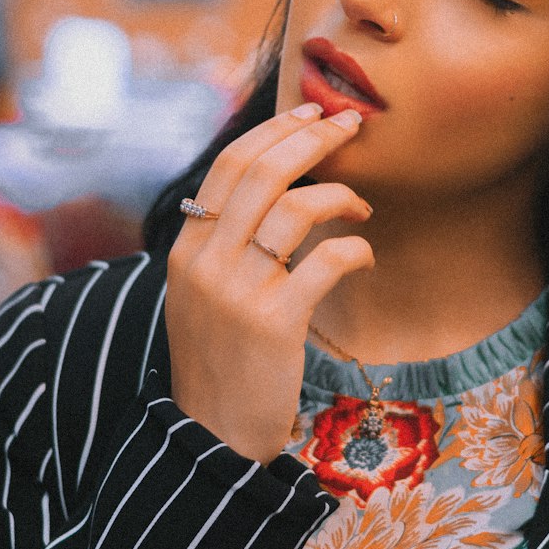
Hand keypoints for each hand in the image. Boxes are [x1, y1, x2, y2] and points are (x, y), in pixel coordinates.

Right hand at [165, 103, 373, 462]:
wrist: (212, 436)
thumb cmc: (220, 361)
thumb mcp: (201, 294)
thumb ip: (223, 242)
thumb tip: (272, 187)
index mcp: (185, 248)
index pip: (230, 164)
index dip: (276, 130)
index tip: (313, 112)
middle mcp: (205, 262)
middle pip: (263, 171)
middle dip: (313, 137)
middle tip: (351, 125)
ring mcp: (237, 290)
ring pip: (296, 207)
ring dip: (341, 195)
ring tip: (361, 206)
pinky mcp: (274, 322)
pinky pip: (327, 260)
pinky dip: (354, 248)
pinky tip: (363, 255)